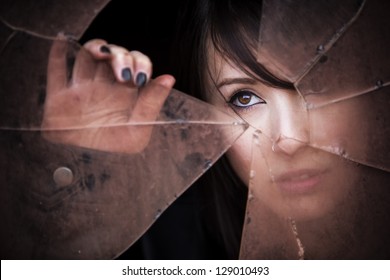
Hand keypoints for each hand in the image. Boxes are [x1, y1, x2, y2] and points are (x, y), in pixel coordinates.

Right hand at [41, 38, 174, 152]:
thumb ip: (151, 104)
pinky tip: (62, 41)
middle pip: (112, 55)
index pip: (134, 64)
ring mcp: (81, 91)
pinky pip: (55, 71)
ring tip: (100, 55)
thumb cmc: (115, 156)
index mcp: (125, 95)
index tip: (140, 77)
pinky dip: (57, 54)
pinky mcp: (59, 99)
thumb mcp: (138, 132)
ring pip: (85, 56)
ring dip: (94, 47)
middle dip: (120, 55)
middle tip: (123, 73)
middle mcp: (104, 89)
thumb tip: (169, 78)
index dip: (139, 61)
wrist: (87, 173)